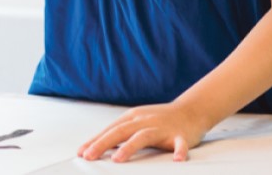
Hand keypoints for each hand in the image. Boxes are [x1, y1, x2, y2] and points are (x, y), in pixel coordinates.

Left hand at [77, 102, 208, 162]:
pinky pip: (180, 144)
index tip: (81, 153)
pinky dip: (179, 151)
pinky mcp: (180, 135)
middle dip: (103, 144)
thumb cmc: (158, 120)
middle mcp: (144, 121)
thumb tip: (94, 147)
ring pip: (143, 136)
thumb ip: (118, 135)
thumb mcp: (136, 123)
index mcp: (132, 118)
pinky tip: (177, 160)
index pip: (110, 130)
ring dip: (129, 147)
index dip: (95, 141)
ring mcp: (162, 128)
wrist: (190, 110)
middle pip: (121, 132)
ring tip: (117, 159)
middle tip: (89, 156)